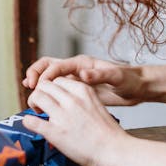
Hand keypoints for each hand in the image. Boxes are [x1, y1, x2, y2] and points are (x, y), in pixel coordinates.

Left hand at [22, 76, 123, 165]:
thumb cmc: (108, 133)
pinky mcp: (55, 132)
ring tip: (38, 112)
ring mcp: (63, 115)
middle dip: (40, 93)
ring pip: (36, 96)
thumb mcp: (95, 105)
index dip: (51, 88)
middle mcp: (72, 100)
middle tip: (41, 105)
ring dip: (32, 103)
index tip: (52, 97)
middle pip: (44, 85)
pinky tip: (31, 124)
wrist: (115, 151)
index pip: (57, 79)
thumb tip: (63, 100)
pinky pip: (32, 121)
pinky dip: (28, 121)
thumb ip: (79, 99)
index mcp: (83, 91)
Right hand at [24, 54, 145, 107]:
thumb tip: (83, 74)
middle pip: (48, 65)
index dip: (45, 74)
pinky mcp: (77, 90)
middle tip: (29, 85)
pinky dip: (48, 92)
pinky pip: (57, 89)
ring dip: (39, 82)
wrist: (137, 88)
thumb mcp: (117, 77)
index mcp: (82, 63)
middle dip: (36, 73)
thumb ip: (100, 75)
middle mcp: (76, 69)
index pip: (57, 65)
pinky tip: (44, 102)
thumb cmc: (129, 81)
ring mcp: (76, 79)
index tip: (38, 86)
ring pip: (51, 77)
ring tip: (28, 90)